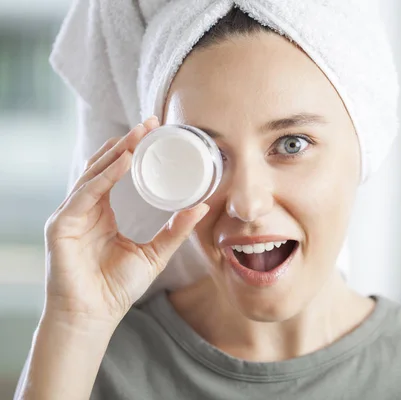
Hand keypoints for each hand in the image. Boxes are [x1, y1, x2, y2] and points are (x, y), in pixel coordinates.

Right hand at [43, 116, 208, 326]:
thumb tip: (202, 206)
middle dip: (128, 143)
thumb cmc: (118, 286)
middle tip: (150, 123)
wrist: (94, 315)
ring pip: (94, 173)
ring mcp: (73, 214)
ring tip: (139, 135)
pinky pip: (84, 194)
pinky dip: (104, 176)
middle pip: (106, 166)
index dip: (136, 152)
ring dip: (117, 152)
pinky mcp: (62, 225)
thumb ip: (176, 230)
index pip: (120, 173)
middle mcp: (88, 208)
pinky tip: (122, 162)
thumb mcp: (155, 253)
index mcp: (107, 212)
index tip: (158, 132)